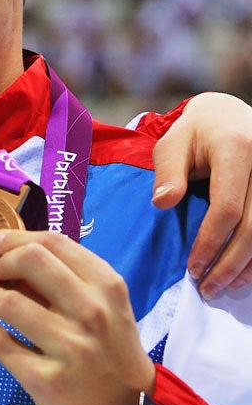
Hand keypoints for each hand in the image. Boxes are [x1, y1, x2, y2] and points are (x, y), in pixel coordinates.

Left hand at [0, 229, 154, 404]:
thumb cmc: (110, 350)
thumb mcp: (106, 307)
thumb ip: (68, 279)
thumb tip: (12, 253)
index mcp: (106, 287)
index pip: (53, 242)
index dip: (16, 237)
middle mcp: (92, 313)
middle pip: (31, 260)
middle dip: (1, 261)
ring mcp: (70, 348)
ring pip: (9, 302)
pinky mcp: (46, 380)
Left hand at [151, 92, 251, 297]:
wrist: (228, 116)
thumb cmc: (194, 133)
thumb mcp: (171, 144)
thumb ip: (168, 173)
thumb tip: (162, 204)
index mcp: (237, 150)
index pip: (228, 208)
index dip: (211, 242)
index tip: (193, 267)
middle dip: (231, 263)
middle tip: (207, 288)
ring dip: (250, 265)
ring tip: (226, 287)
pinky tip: (246, 272)